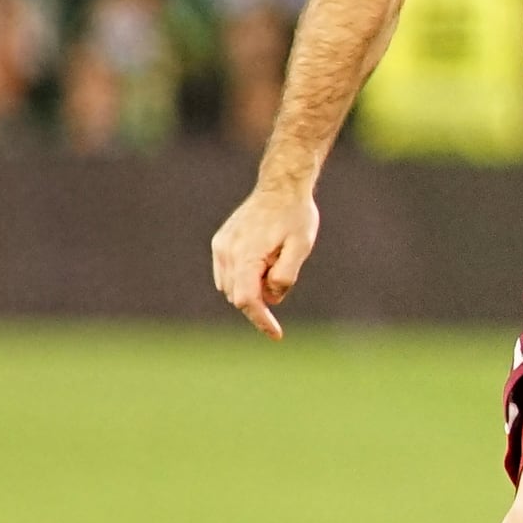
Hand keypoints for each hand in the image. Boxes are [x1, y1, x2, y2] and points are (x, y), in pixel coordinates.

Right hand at [211, 182, 320, 339]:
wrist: (280, 187)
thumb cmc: (295, 216)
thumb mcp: (301, 246)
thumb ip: (286, 275)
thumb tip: (271, 298)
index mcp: (246, 255)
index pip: (247, 300)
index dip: (262, 320)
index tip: (276, 335)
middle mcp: (227, 252)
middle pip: (239, 296)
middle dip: (261, 298)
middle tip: (283, 269)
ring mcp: (221, 247)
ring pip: (231, 287)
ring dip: (251, 287)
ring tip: (275, 259)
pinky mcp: (221, 242)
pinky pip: (227, 273)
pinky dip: (243, 277)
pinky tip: (263, 260)